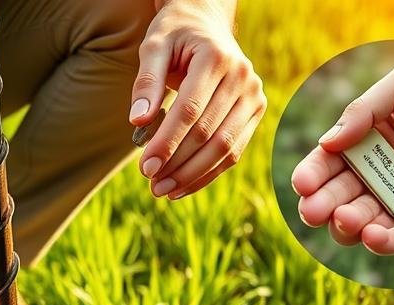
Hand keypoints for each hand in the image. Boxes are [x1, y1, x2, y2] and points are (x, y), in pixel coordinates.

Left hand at [130, 0, 265, 198]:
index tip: (145, 167)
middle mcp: (242, 77)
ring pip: (224, 148)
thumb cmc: (175, 35)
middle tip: (151, 184)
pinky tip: (181, 187)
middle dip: (177, 163)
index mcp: (216, 57)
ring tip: (162, 191)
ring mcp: (253, 96)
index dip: (167, 142)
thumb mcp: (154, 46)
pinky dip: (207, 174)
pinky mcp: (255, 112)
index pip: (190, 110)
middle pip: (208, 133)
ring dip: (192, 175)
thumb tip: (138, 121)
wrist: (206, 25)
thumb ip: (146, 82)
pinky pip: (233, 152)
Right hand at [293, 61, 393, 254]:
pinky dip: (386, 243)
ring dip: (349, 226)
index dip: (311, 177)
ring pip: (363, 222)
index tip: (303, 184)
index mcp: (366, 143)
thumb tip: (328, 143)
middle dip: (321, 207)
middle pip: (337, 198)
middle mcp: (379, 173)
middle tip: (316, 211)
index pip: (326, 165)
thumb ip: (364, 109)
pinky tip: (375, 238)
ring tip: (350, 220)